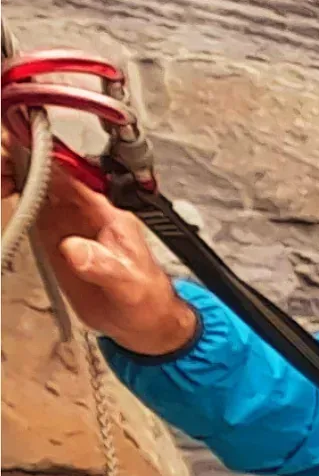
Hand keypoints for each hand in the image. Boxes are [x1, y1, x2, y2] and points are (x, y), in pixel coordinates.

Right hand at [3, 141, 195, 356]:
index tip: (22, 152)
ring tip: (1, 180)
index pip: (72, 179)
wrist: (143, 322)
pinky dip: (16, 203)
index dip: (46, 162)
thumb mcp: (128, 283)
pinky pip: (31, 214)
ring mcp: (68, 226)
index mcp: (106, 214)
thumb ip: (102, 265)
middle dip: (23, 165)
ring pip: (36, 192)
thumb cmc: (146, 298)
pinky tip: (5, 195)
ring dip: (15, 179)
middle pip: (48, 178)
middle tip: (3, 166)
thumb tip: (73, 248)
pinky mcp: (56, 242)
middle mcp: (84, 215)